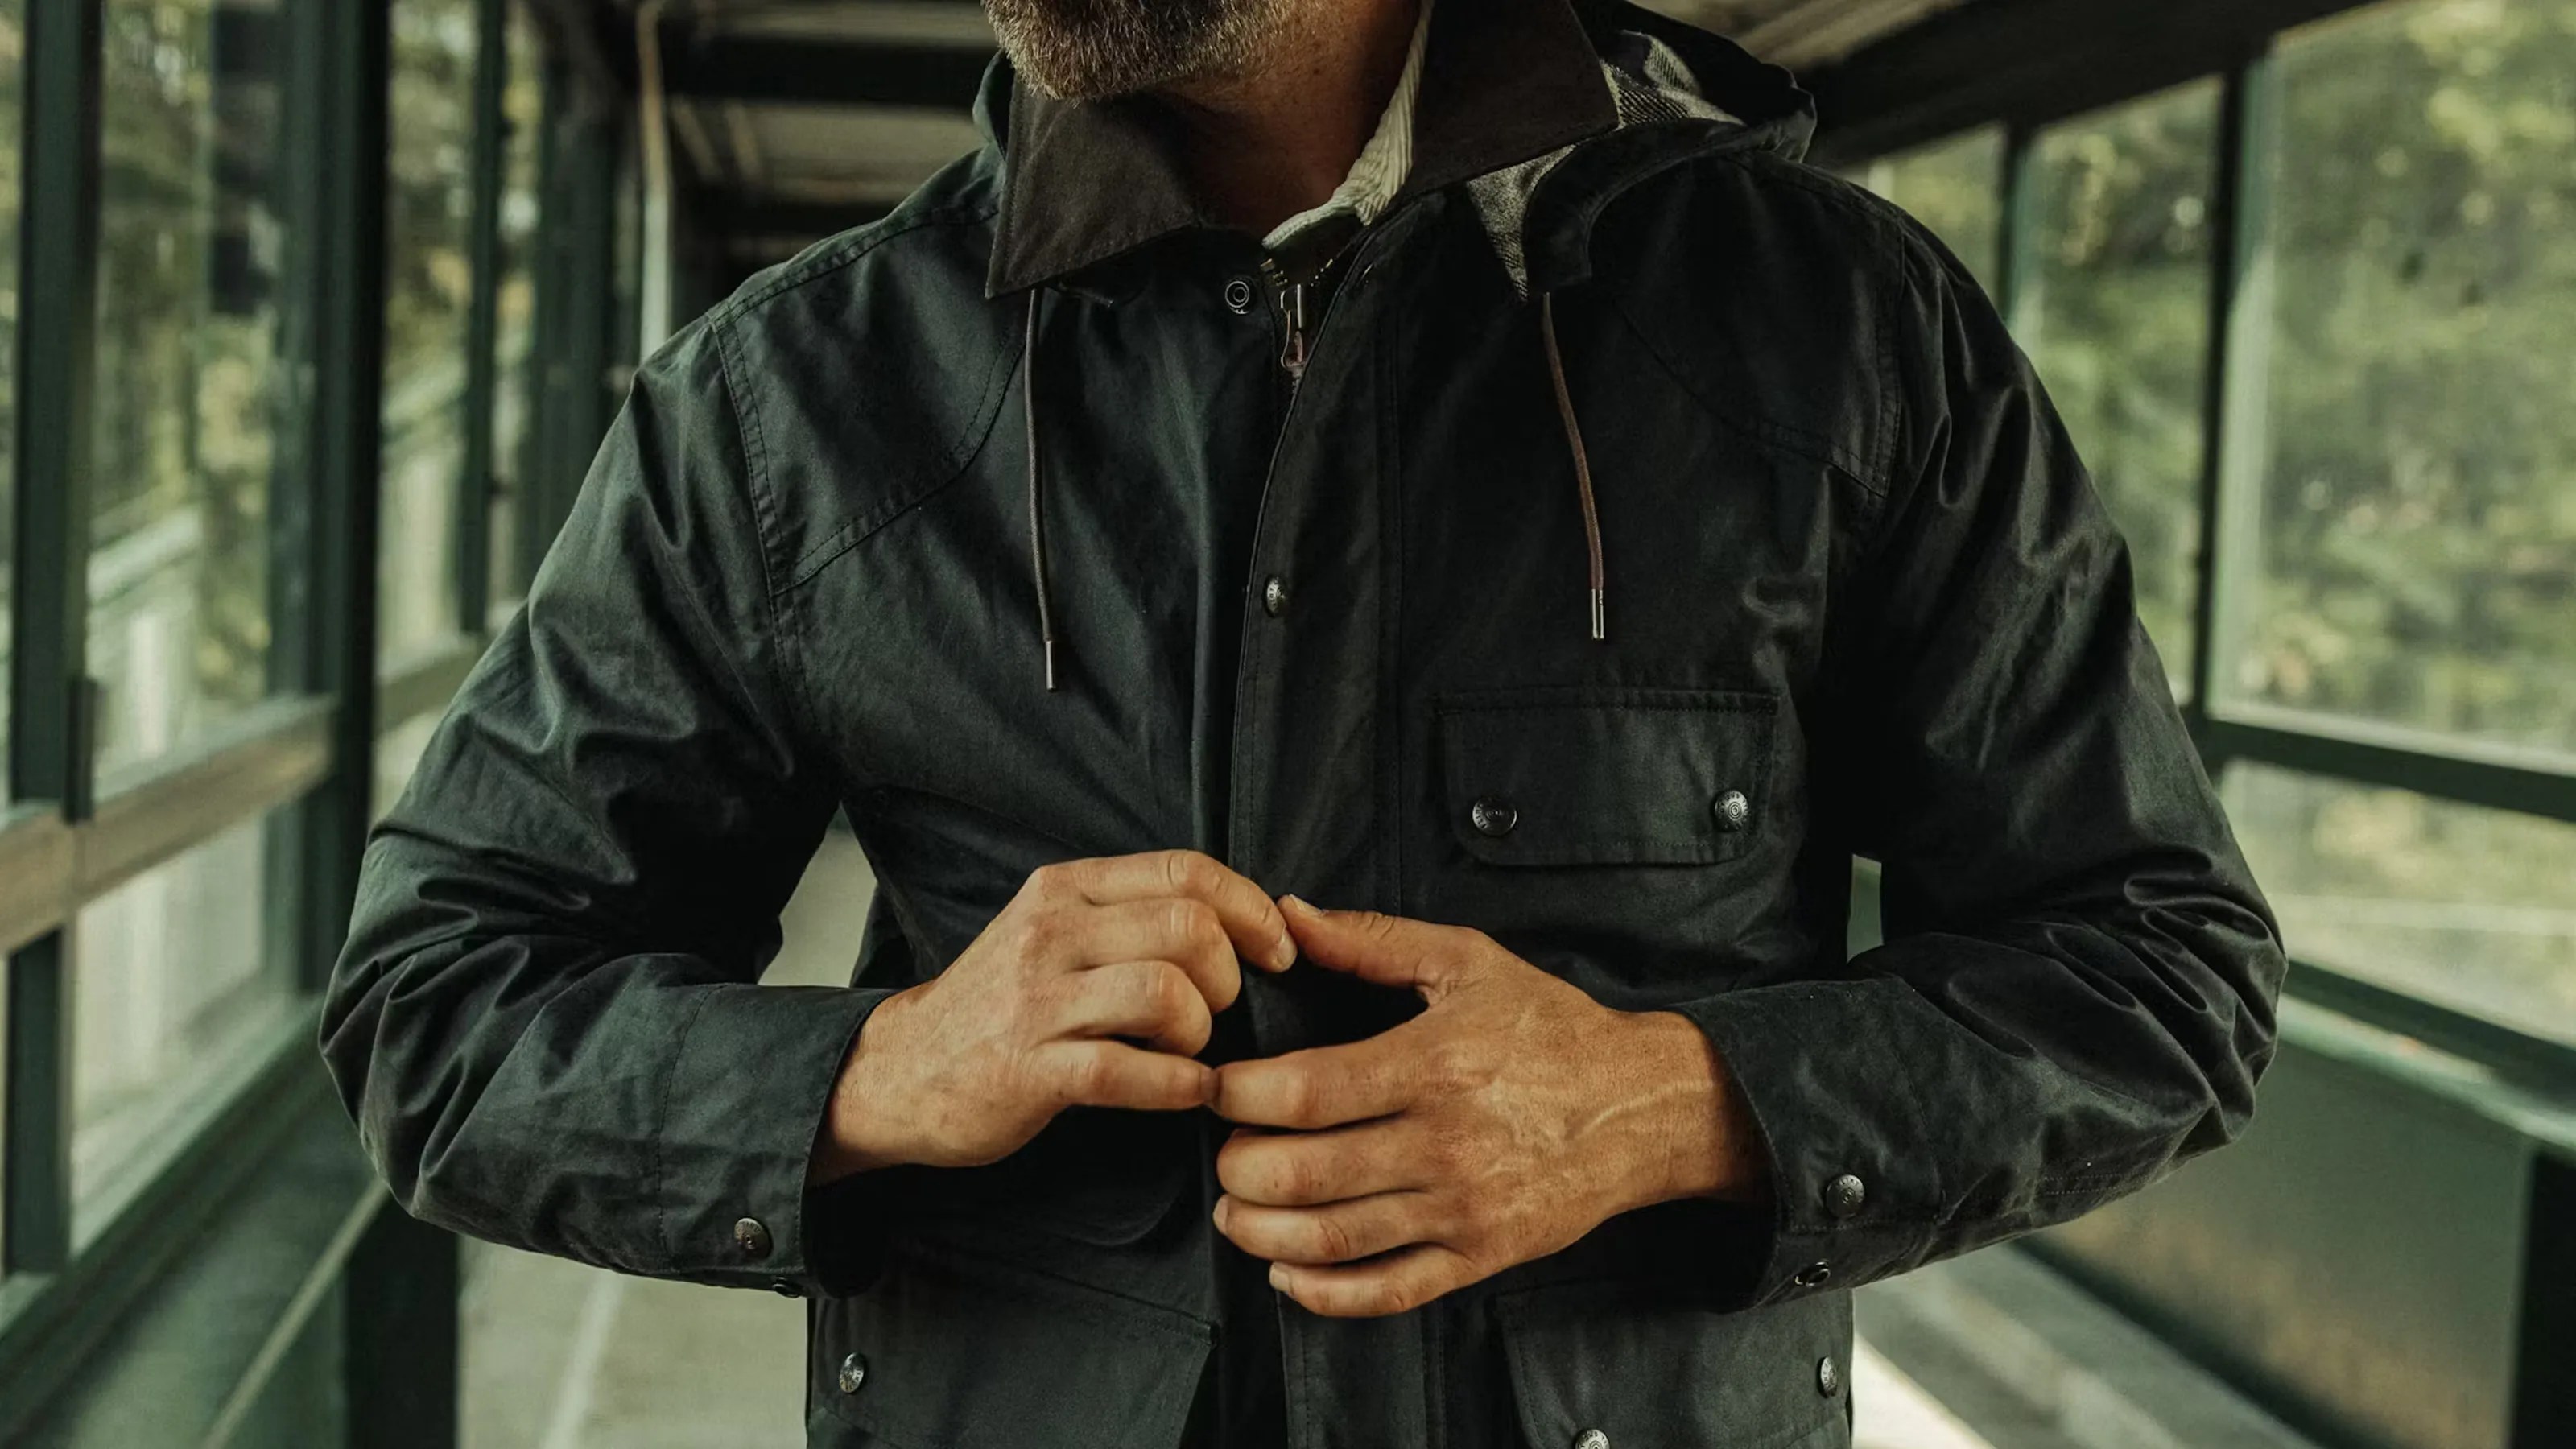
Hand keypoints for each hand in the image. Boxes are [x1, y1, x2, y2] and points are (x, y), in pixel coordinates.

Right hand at [809, 851, 1294, 1182]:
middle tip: (1218, 1014)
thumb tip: (1242, 919)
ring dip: (1201, 1032)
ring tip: (1189, 1051)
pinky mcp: (1026, 1068)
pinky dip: (1175, 1085)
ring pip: (1165, 992)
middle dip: (1228, 978)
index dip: (1252, 909)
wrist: (899, 1072)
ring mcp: (1036, 1000)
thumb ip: (1132, 916)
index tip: (1278, 952)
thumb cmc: (1002, 1006)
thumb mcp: (1056, 933)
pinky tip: (1184, 1091)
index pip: (1187, 871)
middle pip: (1189, 929)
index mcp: (1068, 888)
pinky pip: (1126, 1070)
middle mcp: (1051, 931)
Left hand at [1209, 898, 1764, 1316]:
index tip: (1215, 1086)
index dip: (1239, 1096)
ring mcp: (1463, 1208)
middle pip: (1305, 1173)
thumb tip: (1287, 915)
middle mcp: (1445, 1143)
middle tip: (1222, 1151)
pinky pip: (1387, 1290)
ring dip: (1262, 1233)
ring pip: (1334, 1238)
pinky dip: (1324, 1293)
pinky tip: (1287, 1273)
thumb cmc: (1552, 1028)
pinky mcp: (1480, 1257)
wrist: (1646, 1106)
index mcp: (1434, 1063)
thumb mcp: (1468, 961)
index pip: (1305, 1091)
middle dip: (1239, 1167)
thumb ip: (1371, 940)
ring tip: (1236, 1210)